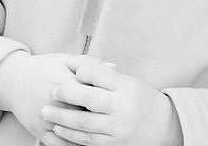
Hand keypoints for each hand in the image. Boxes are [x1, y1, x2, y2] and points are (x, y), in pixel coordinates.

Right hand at [2, 53, 108, 143]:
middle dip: (100, 115)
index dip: (105, 95)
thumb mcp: (65, 59)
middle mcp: (54, 104)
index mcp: (62, 83)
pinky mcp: (40, 133)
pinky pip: (62, 144)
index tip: (116, 97)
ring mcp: (46, 121)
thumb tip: (113, 68)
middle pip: (85, 114)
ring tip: (105, 128)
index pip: (91, 92)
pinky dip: (76, 144)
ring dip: (91, 132)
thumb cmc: (43, 67)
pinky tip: (88, 139)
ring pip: (75, 133)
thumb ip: (89, 63)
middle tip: (114, 114)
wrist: (15, 81)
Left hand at [41, 63, 182, 145]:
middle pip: (89, 99)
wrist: (161, 127)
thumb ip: (105, 75)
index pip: (99, 75)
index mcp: (125, 87)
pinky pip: (88, 141)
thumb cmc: (139, 98)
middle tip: (52, 91)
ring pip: (85, 123)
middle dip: (67, 94)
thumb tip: (80, 68)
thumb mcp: (127, 81)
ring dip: (62, 118)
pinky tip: (59, 130)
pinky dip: (71, 136)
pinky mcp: (113, 145)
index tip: (71, 70)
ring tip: (46, 112)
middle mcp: (122, 107)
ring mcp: (117, 128)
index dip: (83, 71)